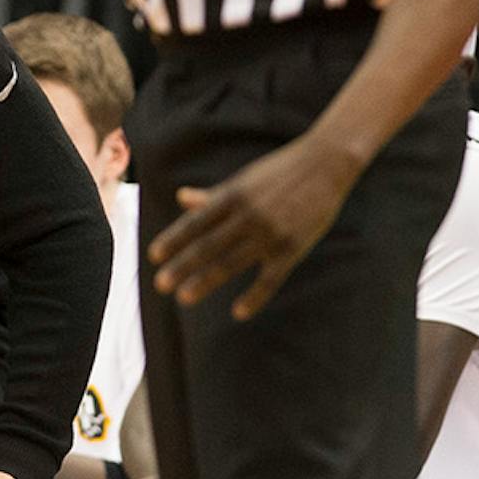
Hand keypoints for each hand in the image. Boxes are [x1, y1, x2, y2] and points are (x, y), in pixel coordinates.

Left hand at [148, 132, 358, 318]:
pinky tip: (238, 313)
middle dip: (182, 266)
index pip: (196, 222)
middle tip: (160, 285)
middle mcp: (248, 215)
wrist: (325, 165)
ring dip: (206, 281)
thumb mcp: (243, 180)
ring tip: (184, 297)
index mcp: (233, 196)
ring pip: (232, 262)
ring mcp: (270, 233)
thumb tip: (181, 198)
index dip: (174, 239)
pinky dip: (254, 297)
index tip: (153, 255)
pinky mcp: (293, 248)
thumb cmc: (280, 172)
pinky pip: (270, 278)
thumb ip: (213, 195)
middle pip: (208, 245)